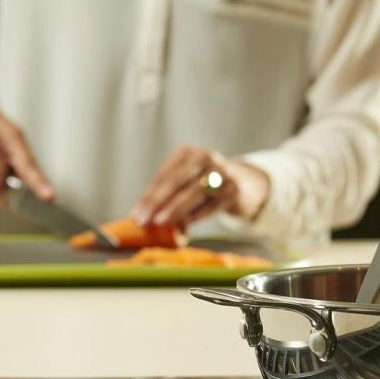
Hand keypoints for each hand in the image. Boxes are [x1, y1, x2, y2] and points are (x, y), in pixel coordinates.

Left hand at [129, 145, 270, 229]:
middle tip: (144, 220)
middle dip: (157, 202)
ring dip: (175, 209)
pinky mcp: (233, 189)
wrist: (243, 184)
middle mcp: (204, 157)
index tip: (136, 213)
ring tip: (161, 222)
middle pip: (176, 181)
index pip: (164, 175)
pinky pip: (211, 204)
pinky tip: (184, 225)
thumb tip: (145, 218)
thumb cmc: (204, 186)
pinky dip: (196, 215)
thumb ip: (168, 197)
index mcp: (187, 153)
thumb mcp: (186, 182)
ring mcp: (221, 172)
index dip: (148, 195)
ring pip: (194, 192)